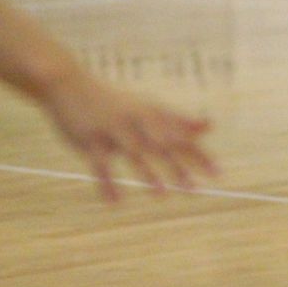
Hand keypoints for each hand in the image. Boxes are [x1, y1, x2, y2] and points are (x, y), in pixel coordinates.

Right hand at [38, 69, 216, 201]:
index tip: (218, 174)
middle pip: (162, 144)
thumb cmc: (115, 101)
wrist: (69, 83)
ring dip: (148, 174)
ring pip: (134, 152)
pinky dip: (107, 183)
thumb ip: (178, 120)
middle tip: (196, 189)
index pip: (181, 135)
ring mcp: (112, 129)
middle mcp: (136, 119)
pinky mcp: (89, 139)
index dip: (199, 154)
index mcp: (152, 113)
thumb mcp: (148, 107)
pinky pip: (100, 164)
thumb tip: (210, 126)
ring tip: (163, 196)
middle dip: (179, 166)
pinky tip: (115, 203)